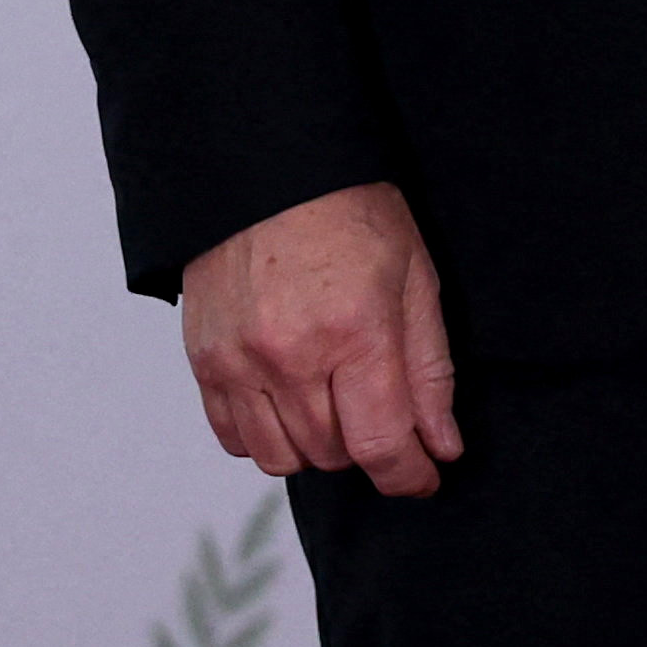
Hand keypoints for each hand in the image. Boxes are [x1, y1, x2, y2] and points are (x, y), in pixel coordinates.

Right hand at [180, 180, 467, 492]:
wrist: (268, 169)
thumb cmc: (352, 213)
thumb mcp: (415, 276)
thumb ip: (430, 370)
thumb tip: (441, 446)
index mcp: (355, 331)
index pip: (381, 444)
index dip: (408, 475)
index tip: (423, 478)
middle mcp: (291, 356)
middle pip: (334, 455)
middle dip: (369, 448)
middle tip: (382, 413)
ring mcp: (240, 362)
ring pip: (282, 458)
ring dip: (317, 448)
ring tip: (335, 403)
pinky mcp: (205, 361)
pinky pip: (234, 438)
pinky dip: (266, 435)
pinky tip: (289, 400)